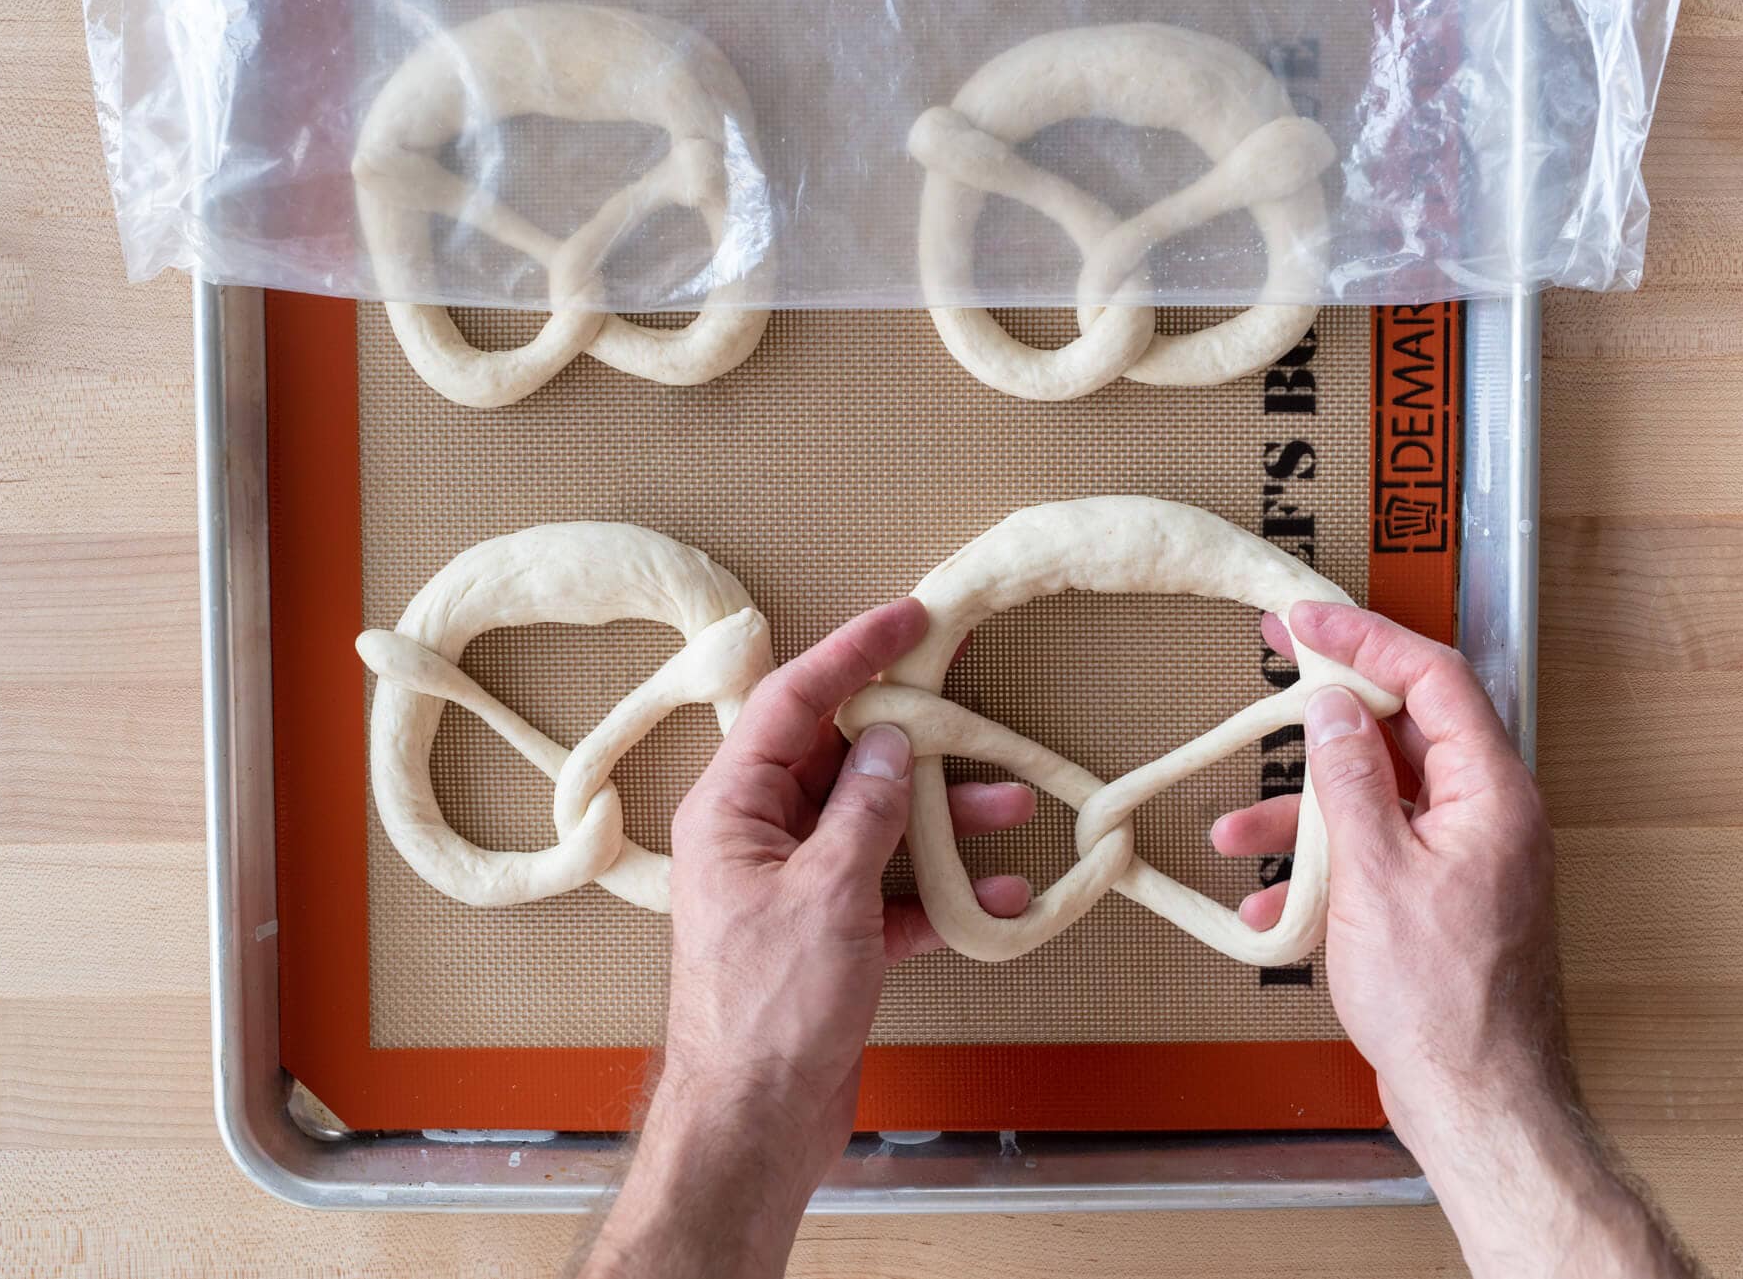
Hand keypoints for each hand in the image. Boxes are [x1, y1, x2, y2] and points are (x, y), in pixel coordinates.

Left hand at [582, 599, 1031, 1278]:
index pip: (792, 701)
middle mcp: (757, 834)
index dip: (851, 653)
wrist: (754, 1122)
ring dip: (940, 812)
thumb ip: (866, 809)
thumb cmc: (769, 1008)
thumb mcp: (827, 892)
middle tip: (974, 711)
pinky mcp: (826, 933)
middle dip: (913, 740)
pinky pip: (888, 887)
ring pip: (873, 819)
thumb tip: (895, 744)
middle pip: (840, 757)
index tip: (908, 619)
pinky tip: (995, 894)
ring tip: (1010, 801)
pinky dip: (938, 887)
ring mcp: (793, 884)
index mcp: (732, 807)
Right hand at [1216, 601, 1691, 1276]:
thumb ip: (1351, 781)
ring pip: (1380, 799)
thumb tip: (1333, 707)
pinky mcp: (1443, 899)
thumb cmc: (1441, 1000)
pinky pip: (1380, 855)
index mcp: (1489, 794)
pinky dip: (1326, 867)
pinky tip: (1274, 908)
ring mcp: (1468, 858)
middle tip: (1271, 674)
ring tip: (1237, 834)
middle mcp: (1488, 815)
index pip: (1433, 679)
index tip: (1301, 621)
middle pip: (1403, 732)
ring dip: (1307, 811)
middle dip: (1324, 720)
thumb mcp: (1375, 875)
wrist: (1478, 1102)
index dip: (1364, 639)